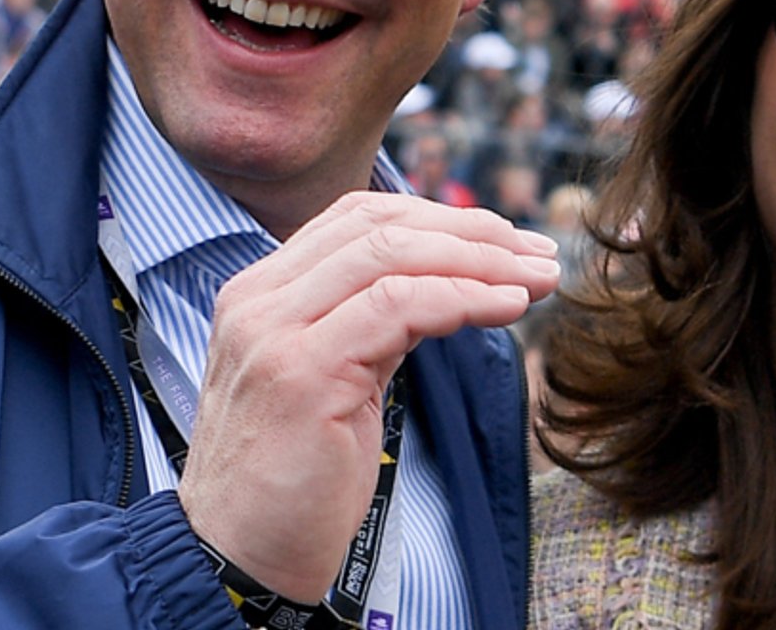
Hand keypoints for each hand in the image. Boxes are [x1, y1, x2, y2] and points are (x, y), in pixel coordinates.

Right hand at [178, 191, 558, 600]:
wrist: (239, 557)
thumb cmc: (292, 481)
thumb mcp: (332, 380)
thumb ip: (370, 325)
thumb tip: (445, 284)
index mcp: (260, 293)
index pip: (357, 218)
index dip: (439, 218)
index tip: (505, 240)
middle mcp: (258, 299)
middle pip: (379, 224)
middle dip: (472, 231)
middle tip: (537, 252)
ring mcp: (275, 332)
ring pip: (391, 255)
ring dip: (481, 261)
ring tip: (537, 279)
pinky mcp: (302, 373)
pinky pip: (397, 307)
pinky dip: (463, 297)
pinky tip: (506, 309)